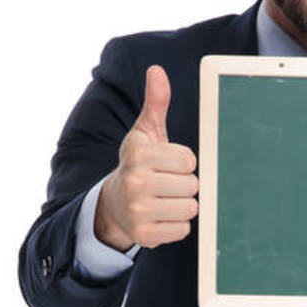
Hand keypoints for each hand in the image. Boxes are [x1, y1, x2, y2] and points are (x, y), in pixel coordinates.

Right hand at [94, 65, 198, 249]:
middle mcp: (136, 182)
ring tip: (165, 200)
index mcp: (139, 154)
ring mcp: (138, 210)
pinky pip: (183, 230)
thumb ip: (156, 103)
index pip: (189, 160)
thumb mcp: (145, 133)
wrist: (114, 205)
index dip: (184, 163)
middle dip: (185, 185)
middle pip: (192, 185)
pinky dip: (177, 225)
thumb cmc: (138, 165)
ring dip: (183, 205)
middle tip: (166, 185)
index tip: (168, 165)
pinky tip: (161, 217)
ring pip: (190, 208)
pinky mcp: (144, 235)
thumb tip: (157, 71)